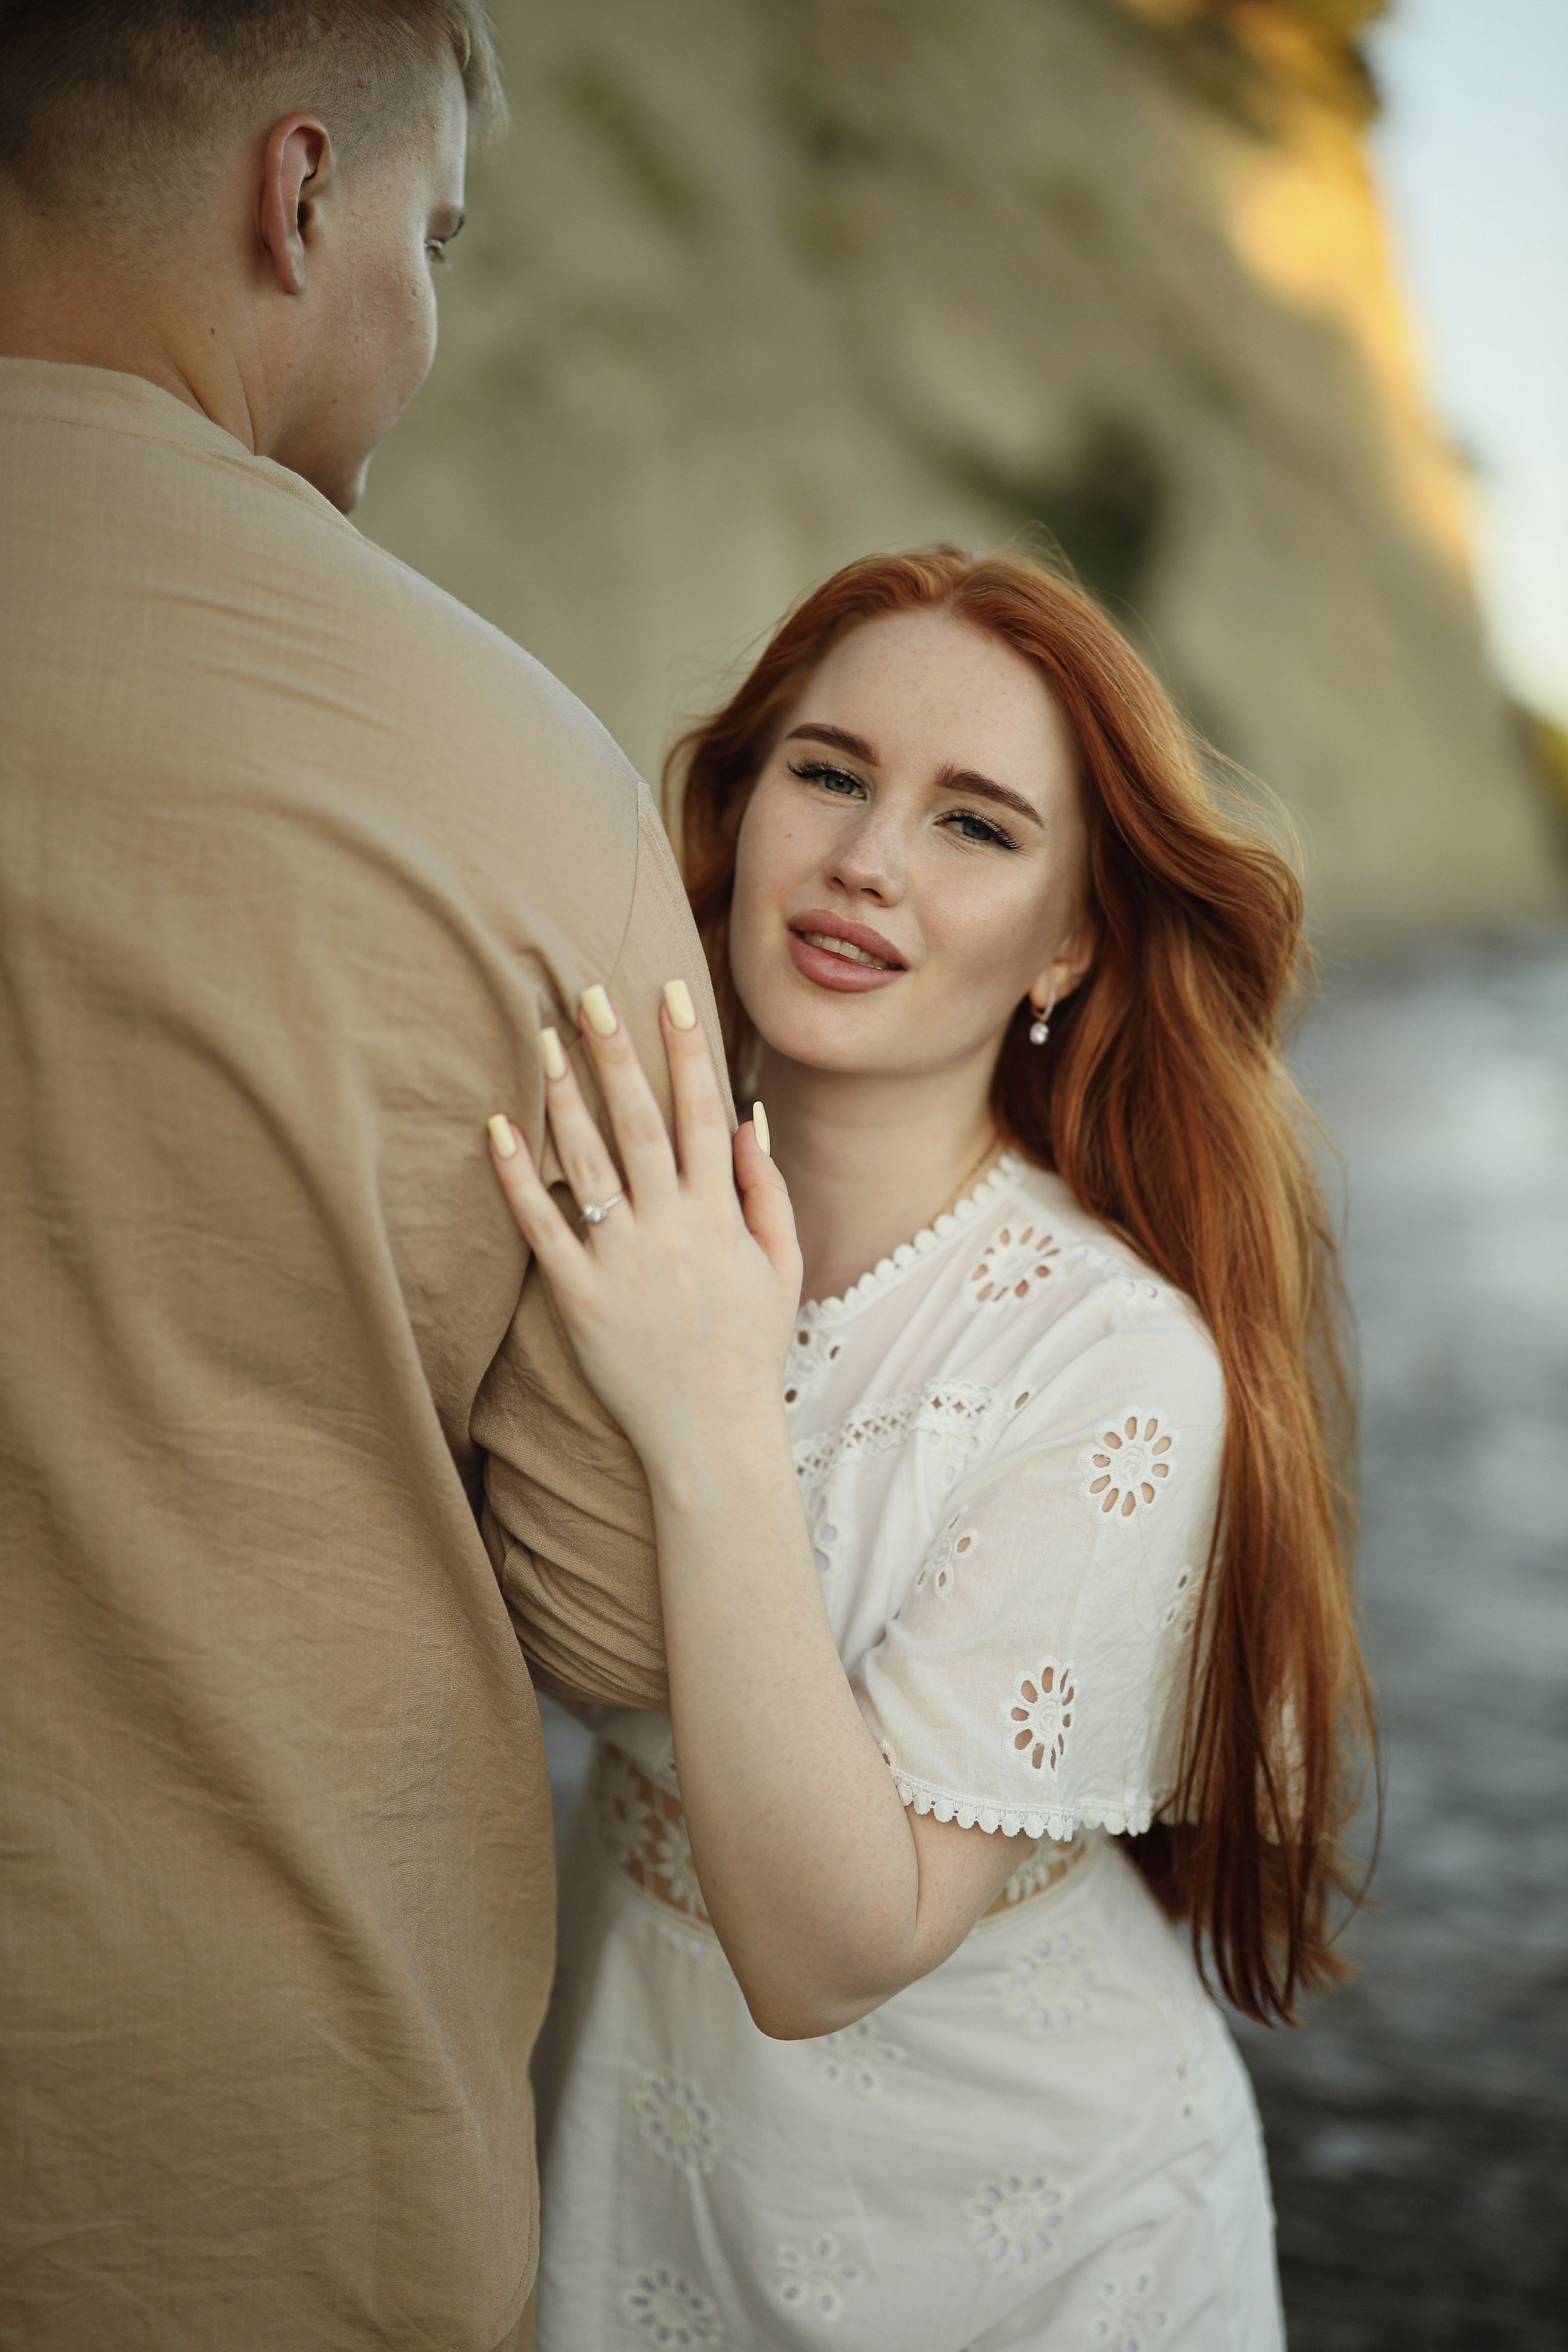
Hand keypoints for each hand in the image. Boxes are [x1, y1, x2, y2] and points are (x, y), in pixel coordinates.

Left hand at [486, 983, 801, 1482]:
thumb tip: (747, 1115)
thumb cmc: (748, 1349)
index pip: (704, 1113)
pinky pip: (542, 1226)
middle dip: (618, 1053)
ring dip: (566, 1096)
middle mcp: (672, 1228)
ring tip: (545, 1039)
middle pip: (642, 1122)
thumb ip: (767, 1189)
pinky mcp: (579, 1296)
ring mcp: (622, 1261)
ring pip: (589, 1163)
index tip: (671, 992)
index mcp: (721, 1216)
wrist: (713, 1436)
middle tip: (591, 992)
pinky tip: (497, 1127)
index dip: (688, 1049)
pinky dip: (518, 1177)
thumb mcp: (782, 1267)